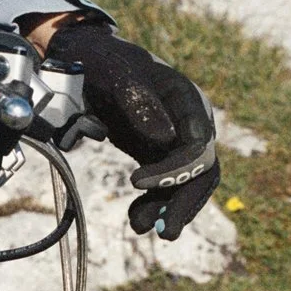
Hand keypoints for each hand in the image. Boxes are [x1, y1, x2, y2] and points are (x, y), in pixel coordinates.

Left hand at [43, 19, 219, 240]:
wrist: (88, 58)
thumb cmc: (105, 62)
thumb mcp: (117, 76)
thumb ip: (140, 103)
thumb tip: (167, 138)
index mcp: (189, 102)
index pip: (197, 147)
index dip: (174, 170)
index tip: (136, 182)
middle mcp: (192, 123)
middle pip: (202, 171)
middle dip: (183, 203)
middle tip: (164, 231)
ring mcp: (178, 138)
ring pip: (186, 183)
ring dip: (167, 207)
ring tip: (138, 226)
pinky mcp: (161, 151)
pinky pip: (167, 184)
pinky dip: (154, 201)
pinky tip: (134, 216)